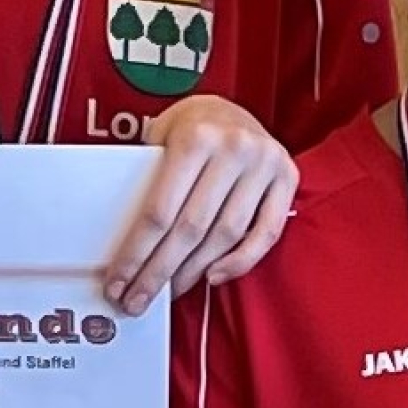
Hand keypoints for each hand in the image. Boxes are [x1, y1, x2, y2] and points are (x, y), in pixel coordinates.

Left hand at [103, 98, 297, 313]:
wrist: (231, 108)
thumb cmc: (191, 128)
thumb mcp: (159, 140)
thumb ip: (148, 182)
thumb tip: (127, 248)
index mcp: (196, 137)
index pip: (160, 211)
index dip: (137, 254)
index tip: (120, 282)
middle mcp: (234, 148)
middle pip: (191, 228)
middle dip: (160, 272)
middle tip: (138, 300)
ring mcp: (264, 164)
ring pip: (226, 235)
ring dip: (195, 271)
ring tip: (171, 290)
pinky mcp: (287, 178)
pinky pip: (267, 233)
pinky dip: (241, 261)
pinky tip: (214, 275)